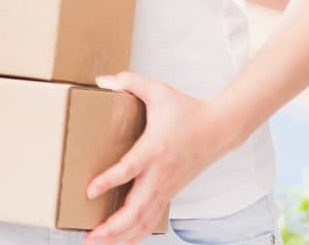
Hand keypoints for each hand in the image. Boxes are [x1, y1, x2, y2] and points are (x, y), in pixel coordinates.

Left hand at [83, 71, 238, 243]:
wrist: (219, 129)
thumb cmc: (186, 109)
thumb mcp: (157, 89)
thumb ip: (129, 81)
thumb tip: (101, 79)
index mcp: (155, 148)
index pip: (130, 169)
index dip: (110, 180)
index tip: (90, 191)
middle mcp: (161, 173)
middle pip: (137, 208)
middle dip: (113, 226)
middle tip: (89, 236)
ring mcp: (167, 187)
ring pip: (144, 220)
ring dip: (121, 235)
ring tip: (95, 242)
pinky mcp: (170, 192)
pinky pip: (152, 219)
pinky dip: (136, 233)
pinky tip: (120, 241)